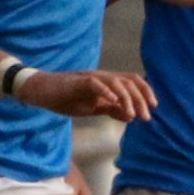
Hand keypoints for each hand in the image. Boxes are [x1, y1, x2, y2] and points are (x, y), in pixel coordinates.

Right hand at [19, 69, 155, 122]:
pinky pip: (95, 84)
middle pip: (129, 82)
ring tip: (132, 114)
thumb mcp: (92, 108)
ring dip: (127, 99)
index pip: (133, 82)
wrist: (40, 91)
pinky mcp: (77, 81)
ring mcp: (90, 78)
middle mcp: (102, 77)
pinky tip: (114, 102)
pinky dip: (107, 92)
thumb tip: (130, 117)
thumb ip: (110, 110)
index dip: (146, 92)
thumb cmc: (65, 98)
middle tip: (146, 117)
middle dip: (141, 100)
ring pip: (116, 82)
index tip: (153, 107)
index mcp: (107, 83)